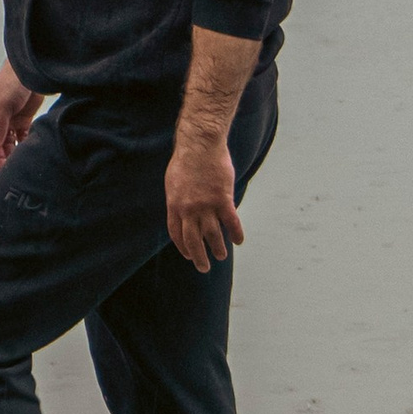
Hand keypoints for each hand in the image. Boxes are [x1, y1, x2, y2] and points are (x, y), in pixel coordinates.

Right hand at [0, 63, 43, 173]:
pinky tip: (27, 154)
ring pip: (8, 143)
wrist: (30, 72)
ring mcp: (10, 121)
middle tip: (5, 170)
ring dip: (10, 154)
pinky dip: (22, 146)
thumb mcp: (2, 105)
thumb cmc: (11, 84)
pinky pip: (21, 138)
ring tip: (16, 165)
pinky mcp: (23, 120)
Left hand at [167, 135, 243, 270]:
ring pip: (213, 234)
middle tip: (204, 268)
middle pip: (193, 240)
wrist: (199, 144)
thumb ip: (178, 200)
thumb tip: (183, 213)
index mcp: (174, 205)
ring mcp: (206, 205)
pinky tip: (239, 241)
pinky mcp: (223, 199)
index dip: (183, 247)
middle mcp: (189, 209)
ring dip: (218, 248)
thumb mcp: (173, 182)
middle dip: (198, 257)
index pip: (177, 233)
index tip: (188, 255)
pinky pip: (231, 222)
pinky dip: (236, 233)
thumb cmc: (185, 160)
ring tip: (222, 256)